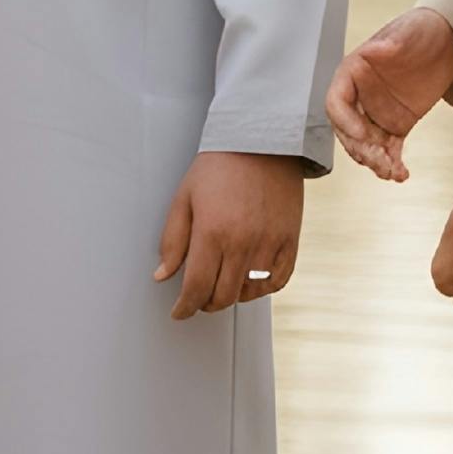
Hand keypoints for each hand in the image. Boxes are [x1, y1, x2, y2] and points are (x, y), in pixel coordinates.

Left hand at [154, 151, 310, 319]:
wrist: (263, 141)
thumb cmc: (220, 166)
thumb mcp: (185, 198)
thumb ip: (172, 240)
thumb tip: (163, 276)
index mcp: (212, 232)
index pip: (196, 287)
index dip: (185, 307)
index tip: (179, 312)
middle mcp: (243, 242)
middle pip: (222, 296)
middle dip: (205, 304)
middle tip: (198, 297)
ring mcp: (269, 243)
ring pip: (249, 293)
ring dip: (232, 296)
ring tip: (222, 284)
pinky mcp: (290, 241)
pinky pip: (277, 281)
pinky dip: (261, 289)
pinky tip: (249, 281)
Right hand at [325, 7, 452, 182]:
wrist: (449, 41)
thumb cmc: (423, 30)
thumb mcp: (408, 31)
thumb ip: (390, 42)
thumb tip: (372, 50)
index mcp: (353, 72)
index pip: (336, 101)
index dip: (344, 121)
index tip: (362, 135)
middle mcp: (360, 95)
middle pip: (348, 130)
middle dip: (360, 148)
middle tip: (380, 160)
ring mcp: (377, 113)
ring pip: (366, 145)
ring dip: (375, 162)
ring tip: (393, 172)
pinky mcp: (396, 125)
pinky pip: (388, 150)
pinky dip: (392, 165)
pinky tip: (402, 175)